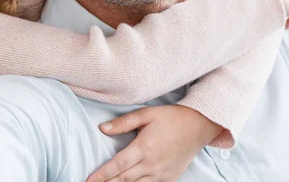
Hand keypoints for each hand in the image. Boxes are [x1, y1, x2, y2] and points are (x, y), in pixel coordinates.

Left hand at [86, 105, 222, 181]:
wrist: (198, 126)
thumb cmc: (171, 118)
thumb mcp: (146, 114)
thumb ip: (124, 122)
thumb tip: (102, 128)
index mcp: (144, 147)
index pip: (117, 165)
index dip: (102, 174)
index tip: (89, 180)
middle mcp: (152, 164)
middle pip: (124, 179)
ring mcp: (161, 173)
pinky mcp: (169, 178)